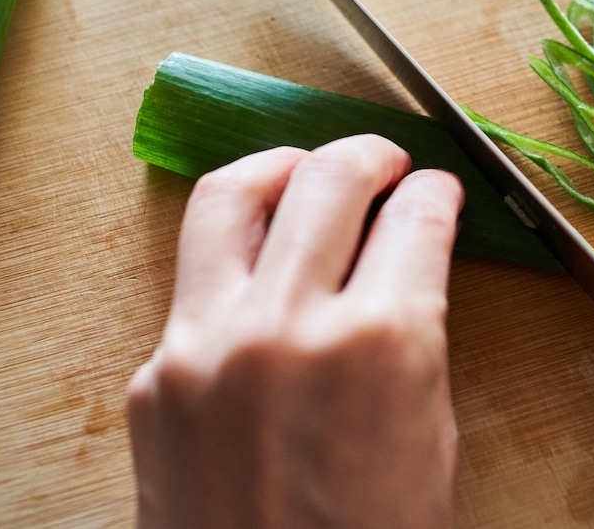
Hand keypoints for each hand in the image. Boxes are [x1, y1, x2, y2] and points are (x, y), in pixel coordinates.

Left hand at [126, 137, 464, 527]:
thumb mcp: (431, 438)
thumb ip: (414, 334)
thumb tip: (406, 260)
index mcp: (381, 342)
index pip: (417, 218)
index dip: (438, 194)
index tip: (439, 190)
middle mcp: (288, 323)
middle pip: (330, 179)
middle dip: (370, 156)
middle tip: (386, 162)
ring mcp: (206, 344)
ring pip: (233, 195)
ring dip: (284, 168)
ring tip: (307, 172)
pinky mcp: (154, 374)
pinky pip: (195, 279)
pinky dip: (237, 257)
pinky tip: (261, 269)